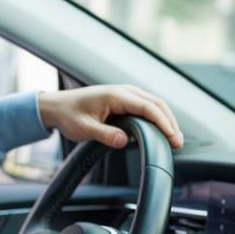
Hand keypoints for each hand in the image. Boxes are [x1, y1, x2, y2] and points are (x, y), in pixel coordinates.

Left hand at [38, 85, 183, 149]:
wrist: (56, 106)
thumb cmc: (68, 115)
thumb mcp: (83, 128)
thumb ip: (104, 135)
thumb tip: (124, 141)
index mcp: (116, 95)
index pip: (148, 107)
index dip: (163, 122)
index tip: (172, 137)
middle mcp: (123, 91)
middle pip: (157, 103)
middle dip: (170, 122)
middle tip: (178, 142)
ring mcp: (125, 93)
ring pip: (154, 103)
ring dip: (166, 118)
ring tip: (174, 137)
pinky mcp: (124, 99)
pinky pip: (146, 105)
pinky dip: (157, 116)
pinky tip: (161, 129)